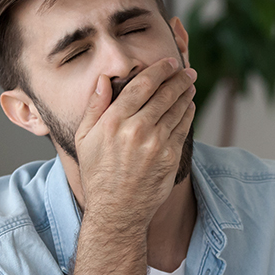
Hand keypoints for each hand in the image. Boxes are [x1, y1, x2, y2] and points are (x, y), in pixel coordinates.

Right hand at [74, 57, 196, 229]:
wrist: (117, 210)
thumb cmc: (97, 174)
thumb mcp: (83, 139)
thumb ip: (95, 107)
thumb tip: (105, 79)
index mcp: (114, 122)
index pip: (142, 86)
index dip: (159, 71)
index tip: (169, 63)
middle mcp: (137, 130)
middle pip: (164, 94)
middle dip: (178, 79)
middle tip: (186, 71)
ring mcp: (156, 144)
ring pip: (177, 109)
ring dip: (186, 93)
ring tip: (190, 84)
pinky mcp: (171, 157)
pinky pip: (183, 128)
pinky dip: (188, 113)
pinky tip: (189, 106)